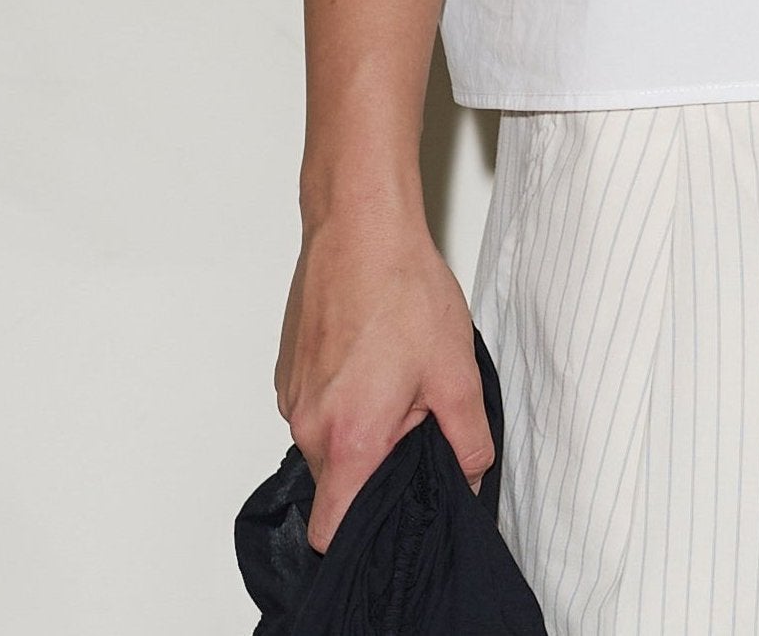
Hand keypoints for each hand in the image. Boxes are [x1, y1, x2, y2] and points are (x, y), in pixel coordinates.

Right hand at [274, 206, 494, 554]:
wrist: (360, 224)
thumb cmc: (402, 289)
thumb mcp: (455, 372)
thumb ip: (467, 441)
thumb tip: (469, 478)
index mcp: (348, 438)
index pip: (331, 531)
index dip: (363, 534)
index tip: (395, 511)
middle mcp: (308, 424)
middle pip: (337, 482)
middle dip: (378, 462)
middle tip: (416, 416)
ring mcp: (293, 394)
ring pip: (328, 441)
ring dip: (362, 426)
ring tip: (396, 376)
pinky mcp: (289, 367)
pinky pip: (317, 406)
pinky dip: (344, 397)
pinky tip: (375, 356)